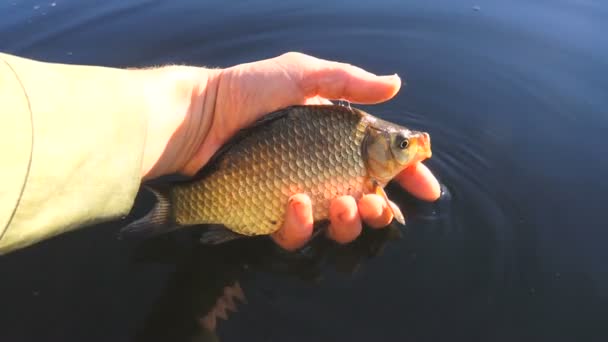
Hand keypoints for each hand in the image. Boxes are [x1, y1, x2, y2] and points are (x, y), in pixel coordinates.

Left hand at [143, 52, 439, 249]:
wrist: (198, 118)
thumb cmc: (247, 91)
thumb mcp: (301, 74)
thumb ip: (348, 82)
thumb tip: (396, 85)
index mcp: (333, 138)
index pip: (379, 161)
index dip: (407, 176)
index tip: (428, 187)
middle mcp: (319, 170)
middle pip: (364, 201)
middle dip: (380, 209)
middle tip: (377, 205)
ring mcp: (296, 195)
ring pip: (335, 225)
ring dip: (348, 222)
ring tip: (344, 206)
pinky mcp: (269, 215)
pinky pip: (295, 233)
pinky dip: (301, 224)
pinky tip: (295, 202)